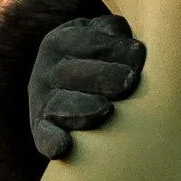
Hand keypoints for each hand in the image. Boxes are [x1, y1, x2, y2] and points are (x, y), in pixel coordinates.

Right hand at [28, 10, 145, 162]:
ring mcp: (42, 101)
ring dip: (83, 109)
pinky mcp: (41, 129)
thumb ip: (114, 33)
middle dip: (102, 76)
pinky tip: (62, 147)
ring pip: (59, 104)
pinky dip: (51, 141)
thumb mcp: (102, 35)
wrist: (73, 85)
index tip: (139, 55)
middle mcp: (47, 71)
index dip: (113, 48)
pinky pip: (43, 136)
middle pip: (73, 73)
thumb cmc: (100, 58)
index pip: (88, 42)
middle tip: (128, 82)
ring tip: (107, 109)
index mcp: (61, 42)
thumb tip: (132, 47)